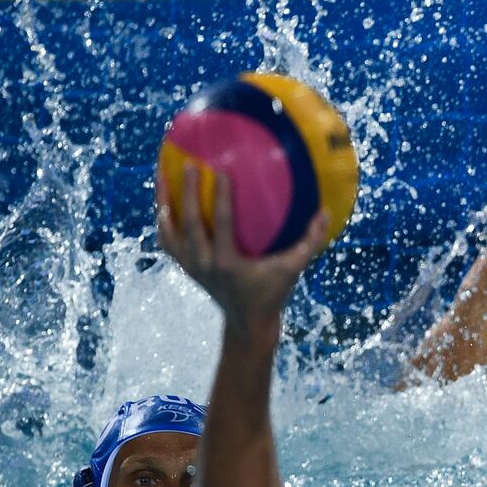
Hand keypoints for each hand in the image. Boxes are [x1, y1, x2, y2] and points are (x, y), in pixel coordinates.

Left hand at [157, 166, 326, 334]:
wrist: (247, 322)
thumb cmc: (274, 292)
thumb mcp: (294, 268)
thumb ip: (310, 241)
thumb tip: (325, 212)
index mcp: (228, 263)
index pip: (221, 224)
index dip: (220, 197)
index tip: (220, 172)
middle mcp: (205, 264)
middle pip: (189, 224)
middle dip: (186, 193)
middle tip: (189, 164)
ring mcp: (191, 266)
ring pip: (169, 231)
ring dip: (164, 203)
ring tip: (161, 174)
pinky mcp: (185, 267)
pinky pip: (168, 240)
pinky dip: (164, 220)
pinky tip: (164, 200)